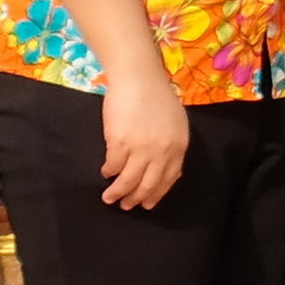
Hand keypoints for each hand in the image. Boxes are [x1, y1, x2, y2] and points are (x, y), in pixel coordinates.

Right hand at [99, 65, 189, 209]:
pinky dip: (109, 172)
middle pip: (148, 184)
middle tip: (127, 207)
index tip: (147, 204)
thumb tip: (167, 169)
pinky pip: (113, 166)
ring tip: (109, 198)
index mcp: (178, 147)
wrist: (139, 78)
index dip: (157, 194)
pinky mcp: (119, 143)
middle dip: (136, 199)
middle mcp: (161, 152)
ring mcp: (140, 148)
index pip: (168, 179)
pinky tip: (106, 173)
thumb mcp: (176, 123)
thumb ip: (172, 145)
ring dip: (117, 192)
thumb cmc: (157, 96)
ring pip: (128, 180)